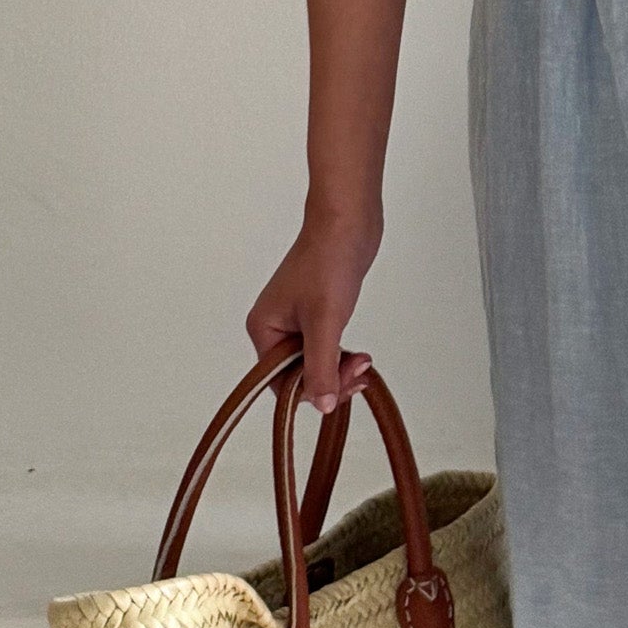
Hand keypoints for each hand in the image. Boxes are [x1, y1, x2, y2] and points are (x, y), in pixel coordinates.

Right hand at [245, 207, 382, 411]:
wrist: (349, 221)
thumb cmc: (329, 261)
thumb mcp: (325, 321)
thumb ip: (321, 367)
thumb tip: (322, 406)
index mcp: (263, 328)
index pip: (280, 382)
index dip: (310, 390)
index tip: (340, 384)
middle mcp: (275, 326)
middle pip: (297, 375)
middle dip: (329, 378)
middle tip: (358, 371)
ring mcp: (296, 319)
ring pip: (314, 362)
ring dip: (339, 368)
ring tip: (363, 361)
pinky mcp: (317, 311)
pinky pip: (325, 347)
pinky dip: (341, 355)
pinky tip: (359, 355)